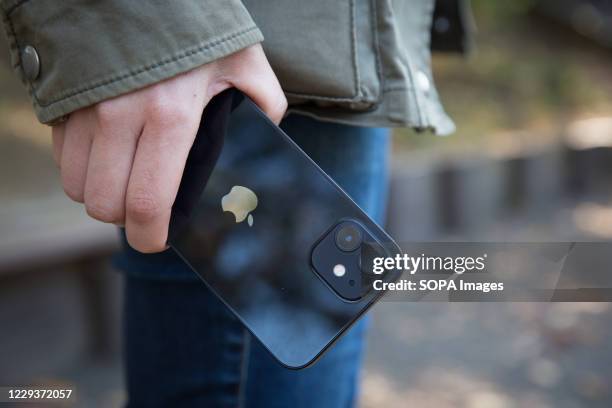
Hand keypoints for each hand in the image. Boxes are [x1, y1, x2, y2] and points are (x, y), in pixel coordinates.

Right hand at [51, 44, 286, 252]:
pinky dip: (82, 167)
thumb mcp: (245, 63)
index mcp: (171, 115)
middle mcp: (120, 116)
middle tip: (145, 208)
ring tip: (127, 179)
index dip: (150, 235)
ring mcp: (85, 108)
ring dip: (101, 194)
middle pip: (104, 204)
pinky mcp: (63, 100)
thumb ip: (264, 105)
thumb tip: (268, 138)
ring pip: (77, 186)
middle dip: (125, 218)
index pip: (147, 201)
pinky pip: (62, 156)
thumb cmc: (199, 25)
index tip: (157, 240)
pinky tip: (108, 153)